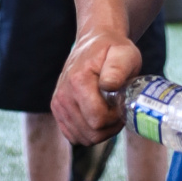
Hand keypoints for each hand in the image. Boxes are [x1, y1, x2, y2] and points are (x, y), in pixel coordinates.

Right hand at [51, 30, 139, 144]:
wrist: (93, 42)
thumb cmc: (112, 49)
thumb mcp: (124, 54)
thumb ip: (118, 69)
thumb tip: (108, 86)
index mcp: (78, 81)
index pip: (98, 120)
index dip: (115, 117)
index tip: (121, 103)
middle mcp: (63, 94)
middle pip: (91, 133)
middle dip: (110, 126)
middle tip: (117, 108)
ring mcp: (58, 103)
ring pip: (83, 138)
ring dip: (101, 130)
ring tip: (108, 110)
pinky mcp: (57, 109)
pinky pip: (74, 136)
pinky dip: (88, 132)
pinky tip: (97, 116)